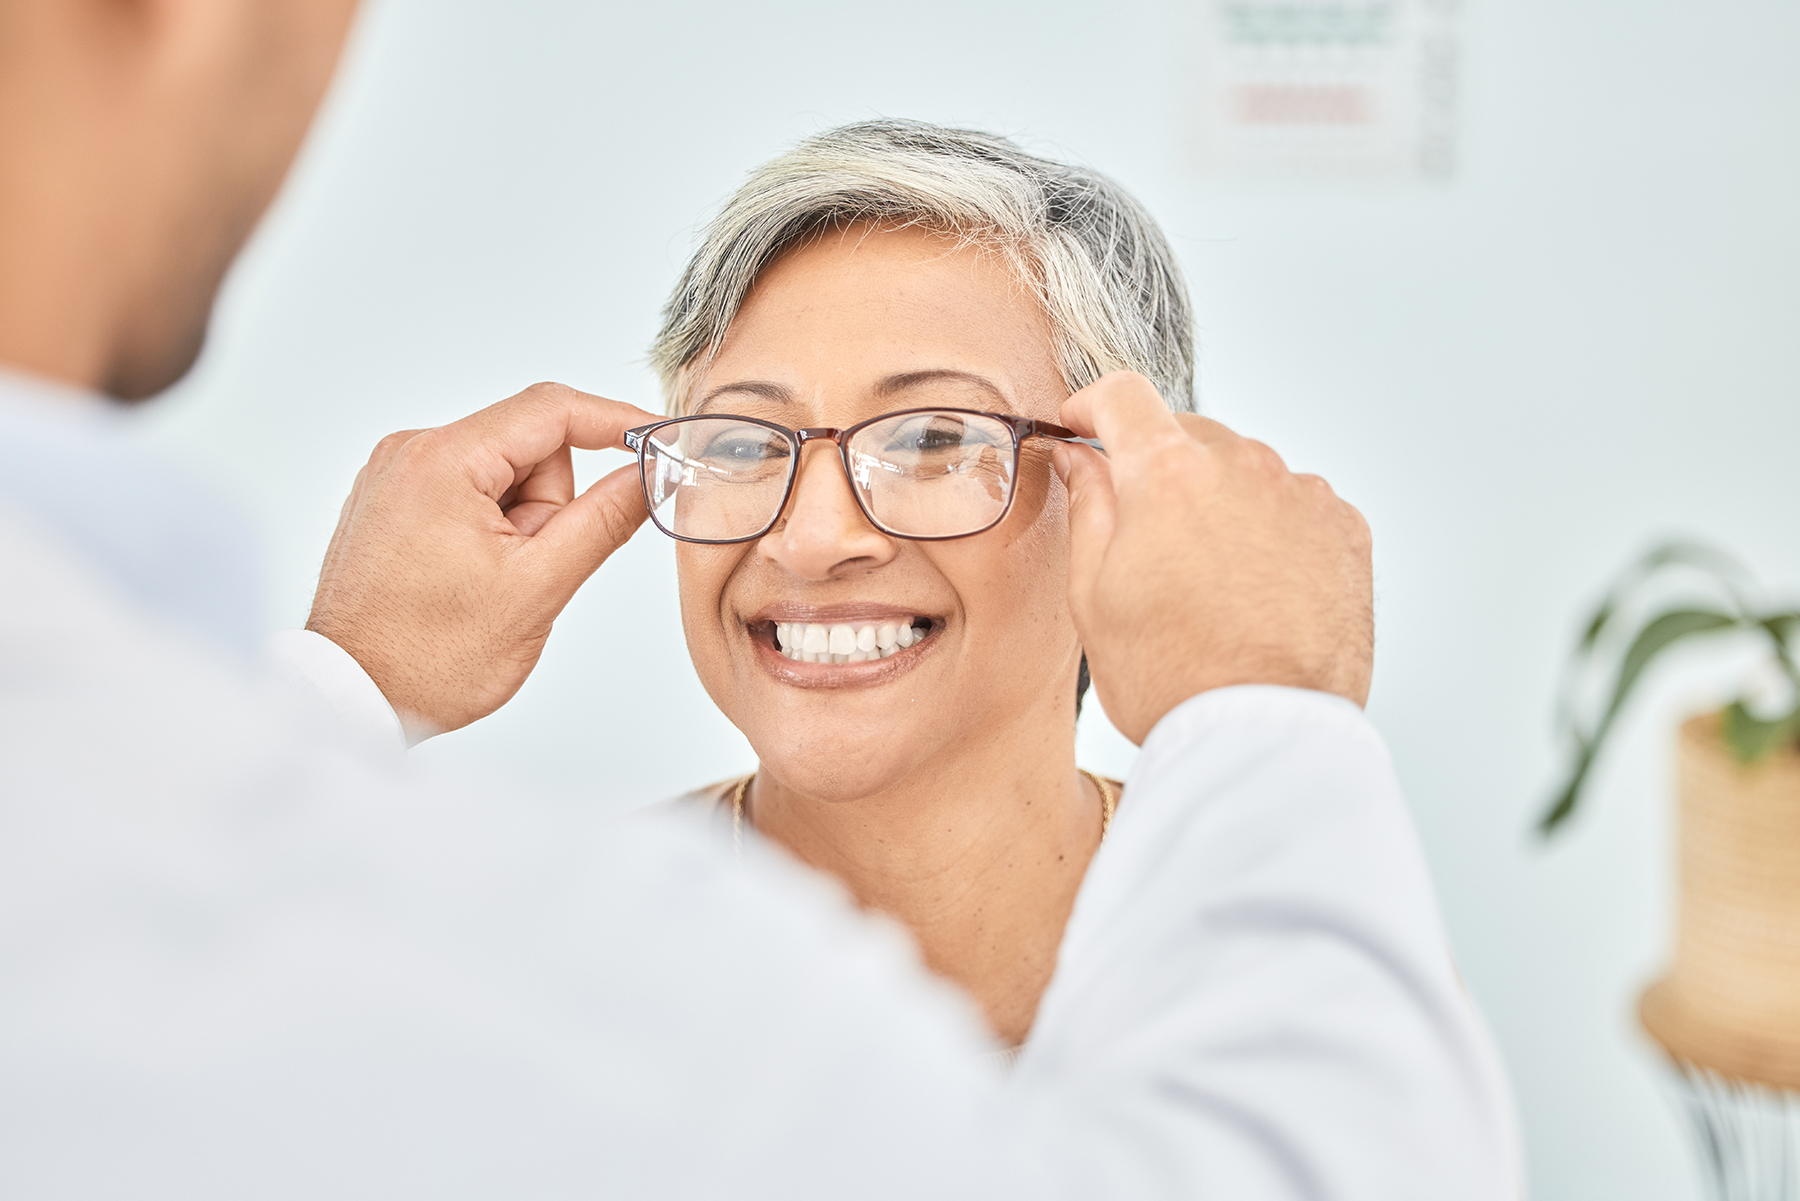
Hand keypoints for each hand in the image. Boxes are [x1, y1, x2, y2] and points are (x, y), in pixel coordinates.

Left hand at [307, 382, 653, 740]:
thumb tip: (647, 475)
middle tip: (529, 568)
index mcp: (443, 459)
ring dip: (520, 524)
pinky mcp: (391, 504)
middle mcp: (410, 452)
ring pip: (501, 475)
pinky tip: (471, 579)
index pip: (552, 409)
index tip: (656, 442)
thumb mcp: (538, 587)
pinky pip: (468, 495)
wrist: (351, 702)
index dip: (615, 422)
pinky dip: (490, 530)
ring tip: (492, 583)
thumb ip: (603, 520)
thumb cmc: (429, 657)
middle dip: (549, 505)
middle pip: (527, 447)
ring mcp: (395, 478)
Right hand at [1053, 372, 1372, 743]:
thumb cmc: (1168, 677)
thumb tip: (1081, 458)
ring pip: (1247, 472)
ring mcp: (1302, 494)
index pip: (1123, 395)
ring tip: (1211, 580)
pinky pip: (1296, 507)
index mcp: (1167, 473)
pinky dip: (1273, 531)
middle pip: (1189, 435)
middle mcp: (1243, 464)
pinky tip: (1258, 590)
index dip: (1094, 405)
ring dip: (1222, 502)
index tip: (1084, 425)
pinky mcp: (1346, 529)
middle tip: (1147, 537)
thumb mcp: (1093, 595)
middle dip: (1161, 469)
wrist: (1264, 735)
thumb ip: (1088, 507)